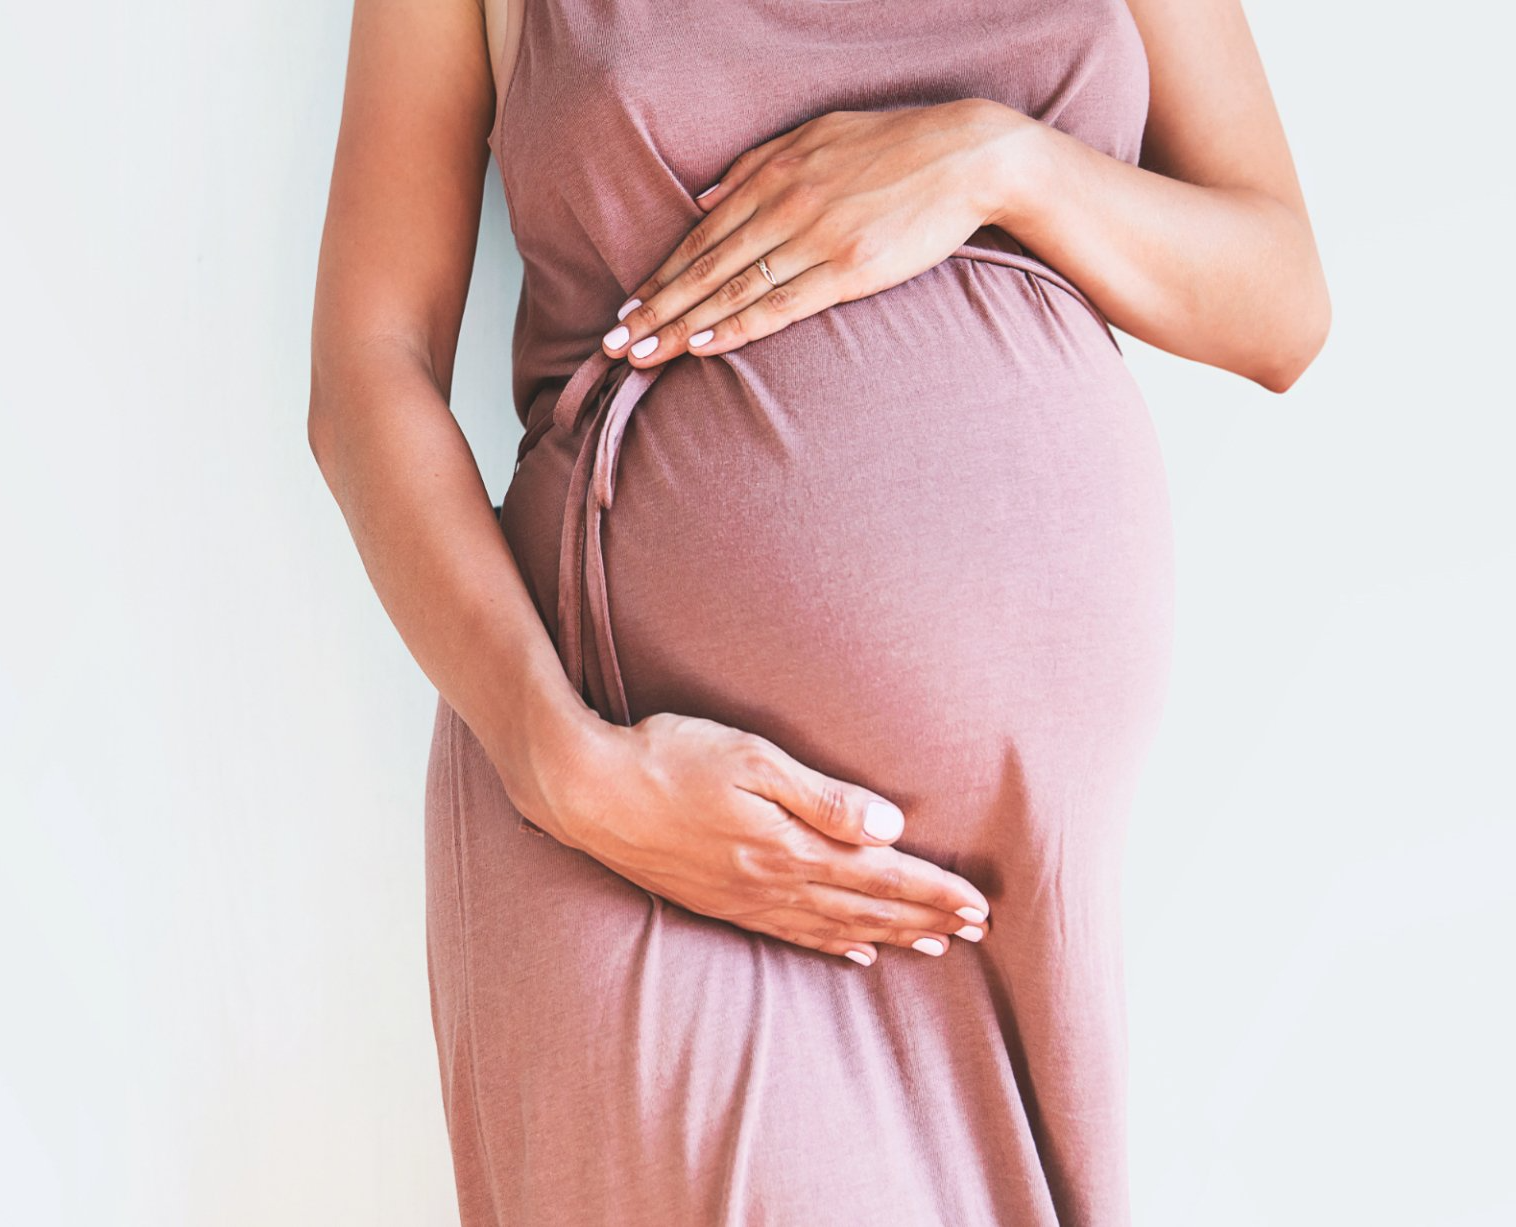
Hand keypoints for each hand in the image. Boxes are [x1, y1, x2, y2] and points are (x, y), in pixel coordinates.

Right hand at [544, 711, 991, 965]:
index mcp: (789, 846)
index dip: (933, 891)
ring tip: (933, 946)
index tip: (978, 906)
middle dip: (926, 918)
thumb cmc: (669, 758)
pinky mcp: (719, 902)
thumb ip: (823, 798)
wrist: (587, 791)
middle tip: (978, 932)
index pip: (880, 875)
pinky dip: (831, 946)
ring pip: (834, 927)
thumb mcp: (752, 760)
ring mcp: (744, 898)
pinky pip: (790, 934)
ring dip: (889, 934)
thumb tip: (888, 826)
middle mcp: (773, 882)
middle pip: (866, 907)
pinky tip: (853, 952)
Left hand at [599, 97, 1030, 365]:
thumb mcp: (818, 134)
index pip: (702, 236)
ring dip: (682, 325)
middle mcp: (784, 207)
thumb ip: (756, 166)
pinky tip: (704, 345)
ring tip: (643, 354)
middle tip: (614, 343)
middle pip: (704, 268)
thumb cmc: (895, 145)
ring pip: (732, 291)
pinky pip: (781, 305)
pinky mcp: (848, 270)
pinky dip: (738, 327)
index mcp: (773, 175)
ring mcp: (814, 239)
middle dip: (654, 309)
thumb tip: (705, 201)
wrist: (967, 155)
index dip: (661, 275)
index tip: (628, 306)